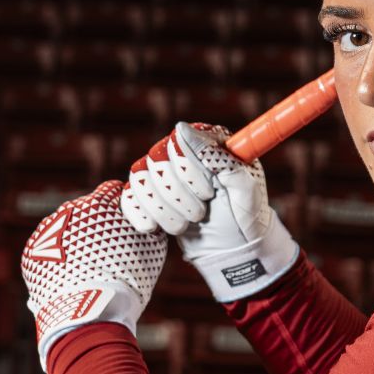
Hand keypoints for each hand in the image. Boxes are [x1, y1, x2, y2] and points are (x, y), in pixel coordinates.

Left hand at [22, 180, 168, 370]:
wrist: (89, 313)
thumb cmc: (128, 278)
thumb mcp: (152, 245)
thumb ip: (147, 222)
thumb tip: (149, 217)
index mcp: (98, 203)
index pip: (112, 189)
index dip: (122, 203)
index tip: (128, 217)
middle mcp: (68, 211)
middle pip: (86, 208)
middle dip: (97, 221)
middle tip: (110, 245)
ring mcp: (45, 232)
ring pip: (65, 228)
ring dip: (76, 238)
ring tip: (90, 264)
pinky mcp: (31, 254)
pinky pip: (48, 249)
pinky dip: (59, 256)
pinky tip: (73, 273)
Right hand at [120, 121, 298, 302]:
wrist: (233, 246)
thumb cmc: (244, 213)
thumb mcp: (245, 187)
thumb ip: (219, 157)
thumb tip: (180, 128)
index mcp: (208, 140)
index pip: (179, 141)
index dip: (189, 172)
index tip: (208, 193)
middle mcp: (181, 150)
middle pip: (156, 161)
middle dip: (178, 195)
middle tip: (200, 213)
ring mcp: (162, 171)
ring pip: (140, 181)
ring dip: (163, 209)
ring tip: (186, 223)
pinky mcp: (148, 194)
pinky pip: (128, 197)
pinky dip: (141, 215)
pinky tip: (158, 228)